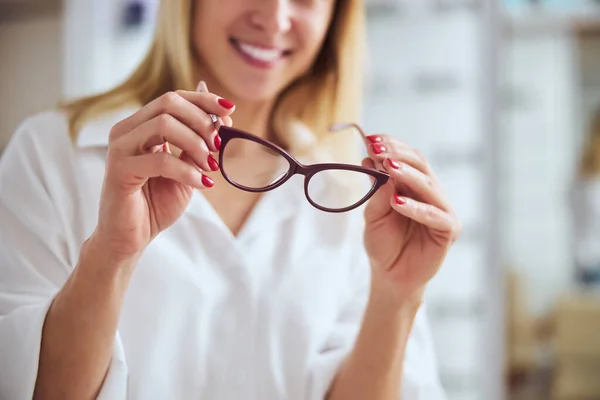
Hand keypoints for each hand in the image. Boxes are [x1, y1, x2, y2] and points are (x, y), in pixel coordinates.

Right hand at [92, 87, 234, 261]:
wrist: (131, 238)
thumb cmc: (156, 204)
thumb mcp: (187, 169)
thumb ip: (198, 144)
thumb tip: (223, 117)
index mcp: (140, 126)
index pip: (173, 98)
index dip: (203, 100)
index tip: (229, 110)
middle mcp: (126, 131)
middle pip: (168, 103)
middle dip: (202, 121)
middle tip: (219, 145)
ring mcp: (120, 148)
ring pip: (164, 125)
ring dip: (196, 143)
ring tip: (210, 166)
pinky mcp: (119, 170)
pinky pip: (160, 160)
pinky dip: (187, 171)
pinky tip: (202, 184)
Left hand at [361, 134, 461, 304]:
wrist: (390, 276)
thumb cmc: (383, 243)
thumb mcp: (373, 213)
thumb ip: (375, 189)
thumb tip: (370, 159)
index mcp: (414, 185)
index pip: (407, 157)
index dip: (391, 145)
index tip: (371, 138)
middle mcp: (431, 193)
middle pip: (420, 165)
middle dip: (398, 154)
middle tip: (377, 147)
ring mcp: (442, 210)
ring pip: (428, 185)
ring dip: (407, 174)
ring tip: (387, 166)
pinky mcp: (449, 230)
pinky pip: (434, 215)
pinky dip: (416, 208)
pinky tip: (396, 202)